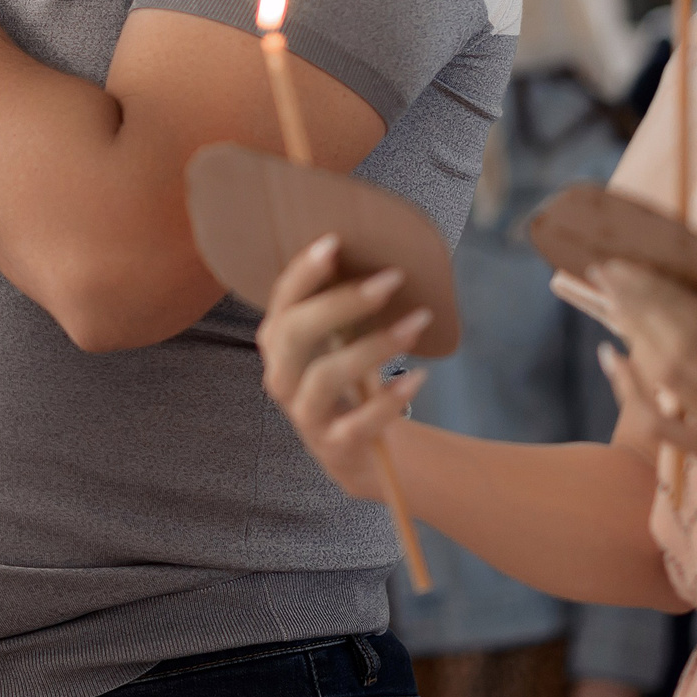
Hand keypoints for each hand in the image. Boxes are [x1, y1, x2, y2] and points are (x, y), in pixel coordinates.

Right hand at [257, 235, 433, 504]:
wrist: (359, 453)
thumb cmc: (350, 383)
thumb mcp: (340, 342)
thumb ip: (343, 309)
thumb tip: (376, 257)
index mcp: (278, 344)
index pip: (282, 300)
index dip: (304, 271)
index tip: (335, 242)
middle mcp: (281, 377)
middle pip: (295, 333)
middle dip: (342, 301)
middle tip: (391, 279)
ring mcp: (304, 415)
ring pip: (325, 376)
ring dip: (375, 345)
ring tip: (417, 322)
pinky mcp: (334, 446)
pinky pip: (358, 423)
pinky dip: (388, 399)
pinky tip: (418, 376)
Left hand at [593, 260, 696, 512]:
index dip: (669, 293)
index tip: (638, 265)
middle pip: (680, 347)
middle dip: (639, 305)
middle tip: (609, 271)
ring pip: (667, 379)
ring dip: (633, 335)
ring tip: (612, 300)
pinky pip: (660, 424)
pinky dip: (630, 391)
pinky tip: (613, 357)